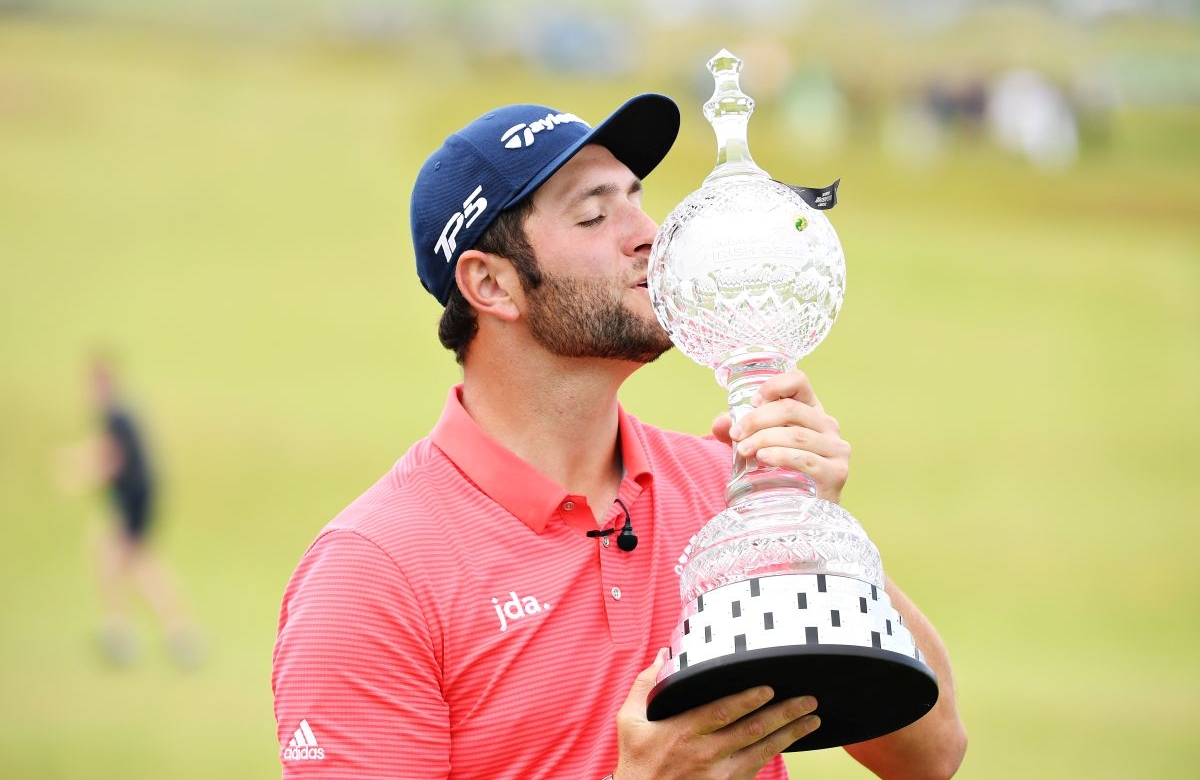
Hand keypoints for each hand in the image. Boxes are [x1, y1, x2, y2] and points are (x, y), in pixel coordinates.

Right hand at [613, 650, 820, 779]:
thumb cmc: (636, 761)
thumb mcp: (629, 722)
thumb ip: (645, 685)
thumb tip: (664, 654)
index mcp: (682, 732)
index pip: (722, 713)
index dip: (748, 700)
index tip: (769, 687)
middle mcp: (705, 754)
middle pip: (751, 731)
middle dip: (783, 714)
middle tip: (807, 700)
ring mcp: (719, 775)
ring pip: (762, 751)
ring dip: (790, 734)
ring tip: (812, 718)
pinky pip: (758, 767)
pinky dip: (778, 752)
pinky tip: (792, 740)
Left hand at [711, 370, 849, 502]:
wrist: (804, 513)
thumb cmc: (781, 473)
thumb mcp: (758, 446)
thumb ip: (738, 433)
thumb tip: (720, 423)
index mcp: (811, 410)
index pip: (798, 381)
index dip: (774, 385)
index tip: (753, 402)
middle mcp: (828, 425)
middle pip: (791, 408)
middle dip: (757, 419)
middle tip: (737, 435)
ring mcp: (836, 449)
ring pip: (796, 434)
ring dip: (764, 439)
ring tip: (744, 451)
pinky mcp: (836, 473)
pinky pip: (806, 459)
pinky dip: (781, 456)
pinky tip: (763, 460)